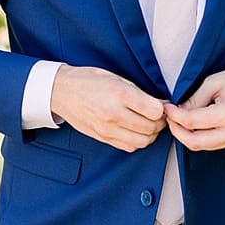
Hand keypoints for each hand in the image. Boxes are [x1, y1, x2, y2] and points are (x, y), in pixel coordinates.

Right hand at [50, 65, 165, 151]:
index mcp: (119, 94)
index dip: (162, 109)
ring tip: (147, 124)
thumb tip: (160, 105)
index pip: (155, 111)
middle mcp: (114, 114)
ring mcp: (107, 128)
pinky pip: (129, 147)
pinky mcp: (102, 137)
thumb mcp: (115, 78)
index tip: (161, 105)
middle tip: (157, 116)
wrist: (61, 91)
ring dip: (150, 134)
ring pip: (143, 141)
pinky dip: (137, 141)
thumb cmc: (87, 81)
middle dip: (159, 123)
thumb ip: (139, 93)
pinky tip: (134, 131)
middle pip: (151, 128)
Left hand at [165, 64, 224, 150]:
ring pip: (202, 146)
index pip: (191, 122)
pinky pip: (212, 144)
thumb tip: (176, 111)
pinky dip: (198, 137)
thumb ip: (194, 99)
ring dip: (186, 135)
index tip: (167, 107)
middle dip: (176, 131)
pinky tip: (192, 124)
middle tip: (169, 117)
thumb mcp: (214, 82)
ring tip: (178, 119)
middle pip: (194, 142)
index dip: (174, 116)